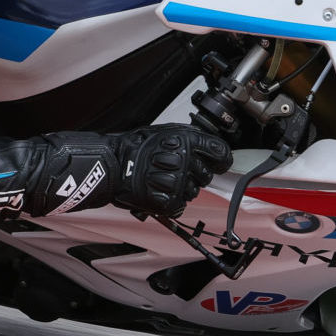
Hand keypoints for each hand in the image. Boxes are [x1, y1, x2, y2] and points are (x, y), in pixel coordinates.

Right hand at [111, 125, 232, 217]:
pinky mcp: (168, 200)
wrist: (114, 165)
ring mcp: (176, 182)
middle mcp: (183, 161)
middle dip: (196, 173)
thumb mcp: (166, 130)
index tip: (219, 161)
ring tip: (162, 179)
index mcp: (184, 141)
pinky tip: (159, 190)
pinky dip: (171, 201)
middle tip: (176, 169)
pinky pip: (180, 205)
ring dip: (182, 188)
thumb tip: (212, 146)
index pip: (220, 152)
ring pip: (193, 191)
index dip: (221, 158)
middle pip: (207, 175)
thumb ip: (190, 137)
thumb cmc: (135, 148)